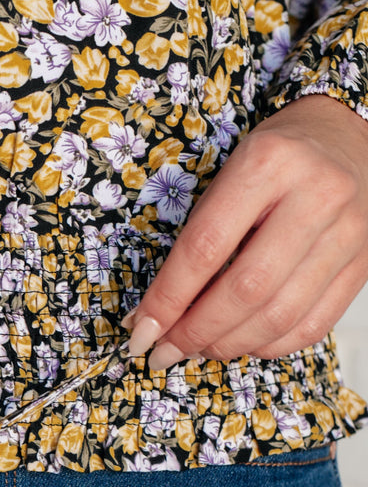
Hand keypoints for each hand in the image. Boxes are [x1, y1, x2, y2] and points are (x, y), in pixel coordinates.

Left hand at [125, 94, 367, 369]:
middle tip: (166, 350)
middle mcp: (315, 197)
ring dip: (229, 345)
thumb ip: (199, 236)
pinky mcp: (363, 264)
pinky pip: (314, 325)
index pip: (205, 248)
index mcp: (268, 164)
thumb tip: (157, 311)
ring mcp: (347, 233)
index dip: (168, 299)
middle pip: (246, 289)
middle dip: (196, 332)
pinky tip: (243, 343)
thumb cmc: (279, 158)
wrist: (349, 136)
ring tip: (199, 349)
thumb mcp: (231, 172)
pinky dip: (270, 346)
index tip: (141, 330)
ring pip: (280, 315)